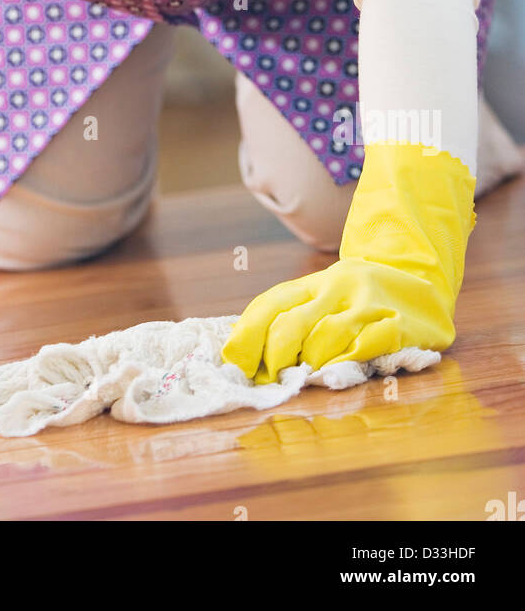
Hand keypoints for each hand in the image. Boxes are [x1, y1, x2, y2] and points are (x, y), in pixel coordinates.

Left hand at [221, 141, 475, 383]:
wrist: (419, 274)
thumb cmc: (358, 297)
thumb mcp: (323, 296)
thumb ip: (290, 317)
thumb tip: (241, 351)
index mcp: (313, 283)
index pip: (271, 305)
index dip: (248, 336)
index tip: (235, 365)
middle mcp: (337, 287)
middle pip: (292, 324)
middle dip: (275, 358)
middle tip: (272, 381)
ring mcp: (369, 304)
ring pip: (326, 336)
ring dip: (309, 364)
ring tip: (305, 378)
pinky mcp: (399, 324)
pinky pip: (368, 345)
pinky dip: (348, 362)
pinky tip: (339, 373)